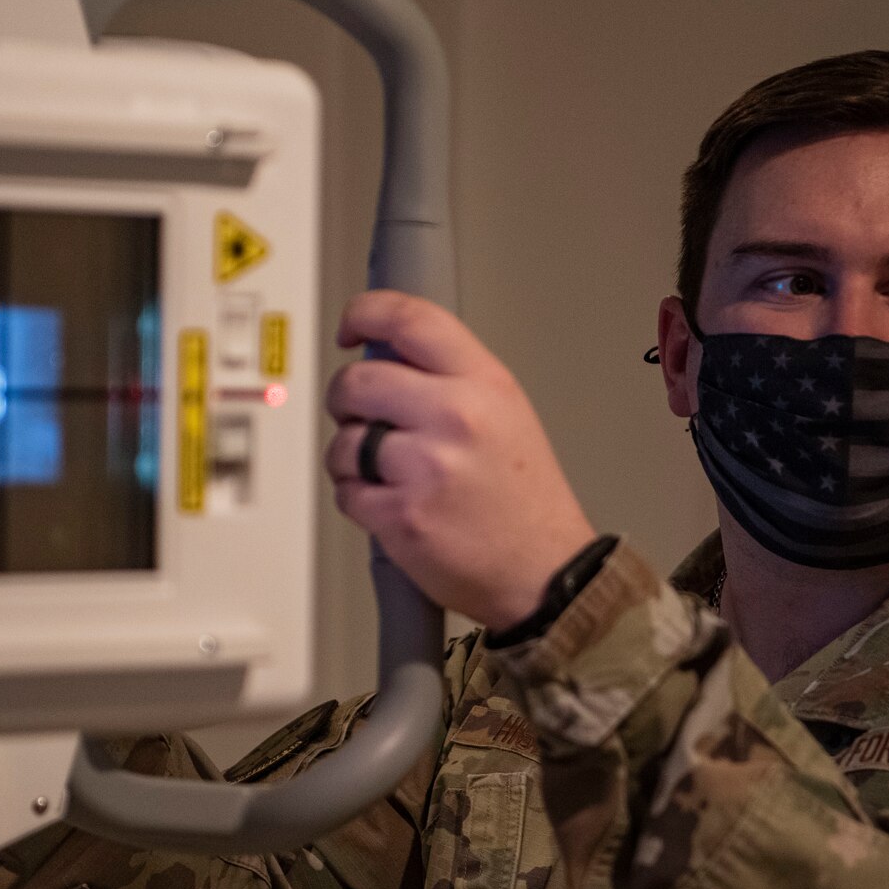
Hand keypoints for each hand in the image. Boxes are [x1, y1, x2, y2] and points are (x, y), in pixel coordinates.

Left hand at [324, 292, 597, 629]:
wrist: (545, 573)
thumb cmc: (525, 499)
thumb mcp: (506, 414)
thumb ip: (450, 379)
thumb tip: (385, 355)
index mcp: (484, 383)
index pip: (409, 319)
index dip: (364, 315)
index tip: (351, 330)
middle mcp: (455, 416)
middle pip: (357, 381)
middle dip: (345, 401)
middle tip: (359, 417)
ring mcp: (426, 467)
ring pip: (343, 441)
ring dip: (349, 458)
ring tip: (385, 474)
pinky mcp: (401, 515)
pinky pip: (346, 492)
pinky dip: (358, 500)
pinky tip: (391, 505)